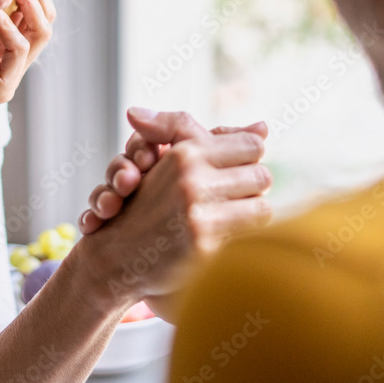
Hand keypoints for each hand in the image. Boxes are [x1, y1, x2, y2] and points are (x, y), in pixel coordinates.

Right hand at [75, 111, 272, 312]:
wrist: (118, 255)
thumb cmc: (147, 204)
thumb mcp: (172, 160)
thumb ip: (213, 137)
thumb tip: (265, 126)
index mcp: (185, 153)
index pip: (252, 145)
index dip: (249, 158)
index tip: (238, 169)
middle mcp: (191, 179)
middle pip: (263, 175)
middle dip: (253, 186)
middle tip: (238, 195)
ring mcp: (197, 213)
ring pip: (262, 205)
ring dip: (251, 211)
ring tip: (234, 215)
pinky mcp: (203, 245)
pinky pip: (250, 234)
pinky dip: (244, 234)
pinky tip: (227, 235)